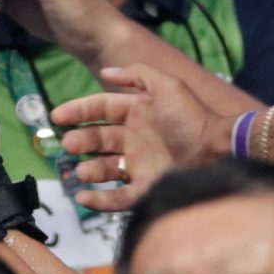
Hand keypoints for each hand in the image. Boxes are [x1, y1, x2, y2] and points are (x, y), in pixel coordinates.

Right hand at [51, 64, 213, 210]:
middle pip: (99, 139)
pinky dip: (99, 200)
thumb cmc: (191, 118)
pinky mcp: (146, 188)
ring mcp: (139, 165)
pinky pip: (117, 197)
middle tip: (69, 144)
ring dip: (89, 169)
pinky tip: (84, 197)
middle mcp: (135, 139)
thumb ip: (138, 75)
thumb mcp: (167, 86)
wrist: (216, 150)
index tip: (57, 116)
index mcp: (137, 112)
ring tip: (80, 171)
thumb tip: (105, 73)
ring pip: (104, 168)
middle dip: (81, 141)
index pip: (101, 108)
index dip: (79, 110)